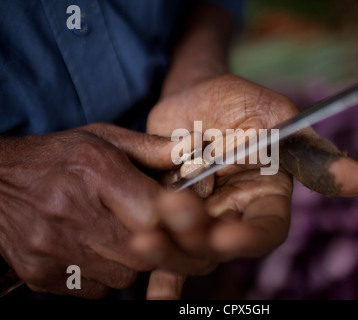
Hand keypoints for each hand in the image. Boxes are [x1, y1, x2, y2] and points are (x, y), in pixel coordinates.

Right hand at [0, 123, 211, 297]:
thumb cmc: (58, 158)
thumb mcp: (103, 139)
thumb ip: (151, 148)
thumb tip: (194, 151)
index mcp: (93, 171)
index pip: (152, 214)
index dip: (173, 220)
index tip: (176, 216)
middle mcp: (71, 212)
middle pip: (143, 252)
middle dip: (157, 245)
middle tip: (147, 227)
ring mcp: (52, 249)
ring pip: (123, 277)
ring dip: (130, 261)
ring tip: (115, 234)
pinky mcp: (40, 274)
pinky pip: (96, 290)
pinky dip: (104, 275)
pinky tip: (92, 249)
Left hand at [145, 74, 357, 297]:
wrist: (189, 99)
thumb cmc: (237, 102)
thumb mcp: (273, 116)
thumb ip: (307, 150)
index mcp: (264, 197)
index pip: (266, 230)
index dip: (250, 238)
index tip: (228, 235)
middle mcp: (233, 215)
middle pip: (219, 246)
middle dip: (195, 237)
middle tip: (172, 210)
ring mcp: (198, 218)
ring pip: (186, 250)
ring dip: (166, 251)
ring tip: (140, 240)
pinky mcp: (167, 215)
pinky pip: (161, 245)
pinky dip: (150, 265)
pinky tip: (138, 282)